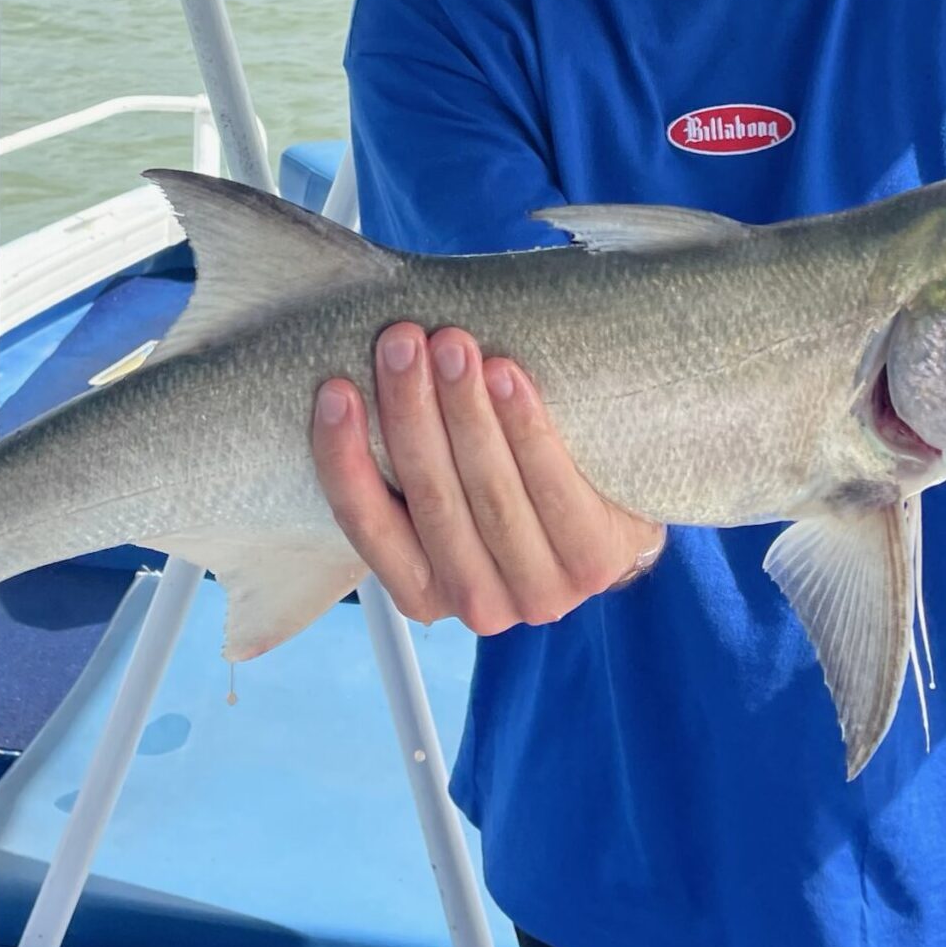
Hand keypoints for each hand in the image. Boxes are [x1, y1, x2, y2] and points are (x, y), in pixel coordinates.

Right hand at [310, 323, 667, 635]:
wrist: (608, 522)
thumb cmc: (508, 493)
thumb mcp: (449, 498)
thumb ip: (408, 467)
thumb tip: (356, 373)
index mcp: (421, 592)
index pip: (368, 527)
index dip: (345, 460)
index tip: (336, 392)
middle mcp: (476, 603)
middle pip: (433, 499)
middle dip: (411, 412)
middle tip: (401, 343)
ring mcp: (539, 590)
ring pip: (491, 492)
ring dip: (466, 411)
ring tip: (452, 346)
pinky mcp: (593, 561)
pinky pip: (553, 488)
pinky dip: (525, 428)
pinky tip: (507, 377)